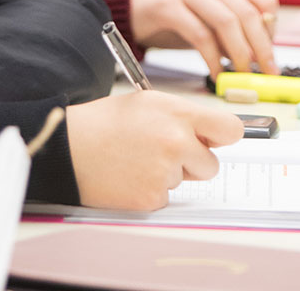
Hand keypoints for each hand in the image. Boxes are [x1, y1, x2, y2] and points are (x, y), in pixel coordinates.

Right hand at [66, 90, 244, 210]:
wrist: (68, 148)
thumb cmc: (105, 123)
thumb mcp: (148, 102)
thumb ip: (184, 116)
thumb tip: (212, 133)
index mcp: (177, 113)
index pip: (230, 129)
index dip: (223, 136)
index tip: (215, 139)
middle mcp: (176, 141)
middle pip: (211, 164)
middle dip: (193, 161)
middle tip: (163, 151)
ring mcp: (165, 172)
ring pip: (186, 181)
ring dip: (169, 175)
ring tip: (138, 160)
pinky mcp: (152, 197)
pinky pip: (166, 197)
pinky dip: (151, 190)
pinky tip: (130, 176)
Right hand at [129, 0, 278, 74]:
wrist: (129, 13)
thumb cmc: (173, 20)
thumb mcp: (209, 20)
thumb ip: (233, 30)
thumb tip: (261, 53)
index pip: (264, 2)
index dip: (272, 32)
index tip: (270, 58)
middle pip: (248, 13)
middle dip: (261, 48)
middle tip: (265, 73)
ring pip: (226, 22)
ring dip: (238, 53)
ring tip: (241, 75)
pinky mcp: (168, 6)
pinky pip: (200, 34)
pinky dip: (212, 58)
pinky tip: (215, 73)